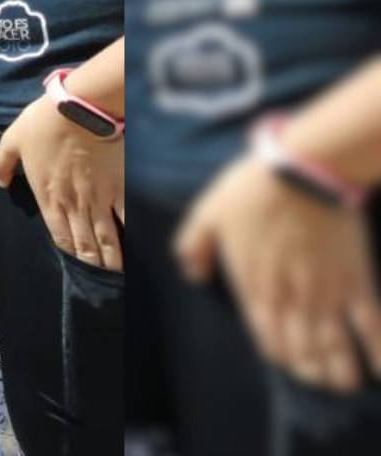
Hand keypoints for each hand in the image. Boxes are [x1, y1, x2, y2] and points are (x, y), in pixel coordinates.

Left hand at [0, 99, 125, 269]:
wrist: (80, 108)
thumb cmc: (44, 123)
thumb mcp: (13, 140)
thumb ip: (2, 163)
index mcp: (48, 197)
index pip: (59, 236)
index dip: (70, 254)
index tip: (78, 266)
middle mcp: (74, 204)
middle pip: (85, 244)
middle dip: (93, 264)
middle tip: (102, 281)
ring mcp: (99, 199)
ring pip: (107, 238)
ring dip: (112, 260)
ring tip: (117, 275)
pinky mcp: (120, 187)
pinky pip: (127, 218)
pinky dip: (132, 236)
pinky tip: (138, 249)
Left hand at [176, 155, 380, 392]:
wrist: (303, 171)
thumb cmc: (252, 190)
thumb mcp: (207, 213)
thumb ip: (194, 246)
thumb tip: (193, 275)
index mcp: (253, 285)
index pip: (265, 335)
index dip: (278, 354)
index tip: (287, 361)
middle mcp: (290, 297)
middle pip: (301, 347)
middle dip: (308, 367)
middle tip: (317, 376)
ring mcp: (326, 292)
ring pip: (333, 345)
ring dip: (338, 370)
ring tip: (343, 384)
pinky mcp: (357, 279)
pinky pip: (371, 324)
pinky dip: (376, 352)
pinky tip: (379, 373)